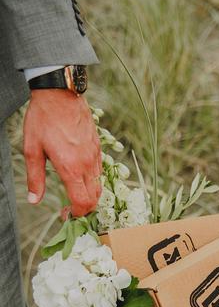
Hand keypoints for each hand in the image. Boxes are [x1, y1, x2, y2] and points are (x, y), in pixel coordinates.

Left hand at [23, 90, 101, 216]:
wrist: (60, 93)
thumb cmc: (43, 119)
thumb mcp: (32, 150)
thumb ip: (35, 178)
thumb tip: (34, 200)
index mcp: (71, 168)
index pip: (83, 202)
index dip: (76, 214)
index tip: (66, 214)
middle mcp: (87, 164)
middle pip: (94, 198)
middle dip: (84, 208)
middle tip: (70, 208)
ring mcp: (95, 155)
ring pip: (98, 186)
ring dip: (89, 195)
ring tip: (75, 193)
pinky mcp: (97, 147)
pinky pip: (99, 171)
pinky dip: (92, 181)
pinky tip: (78, 175)